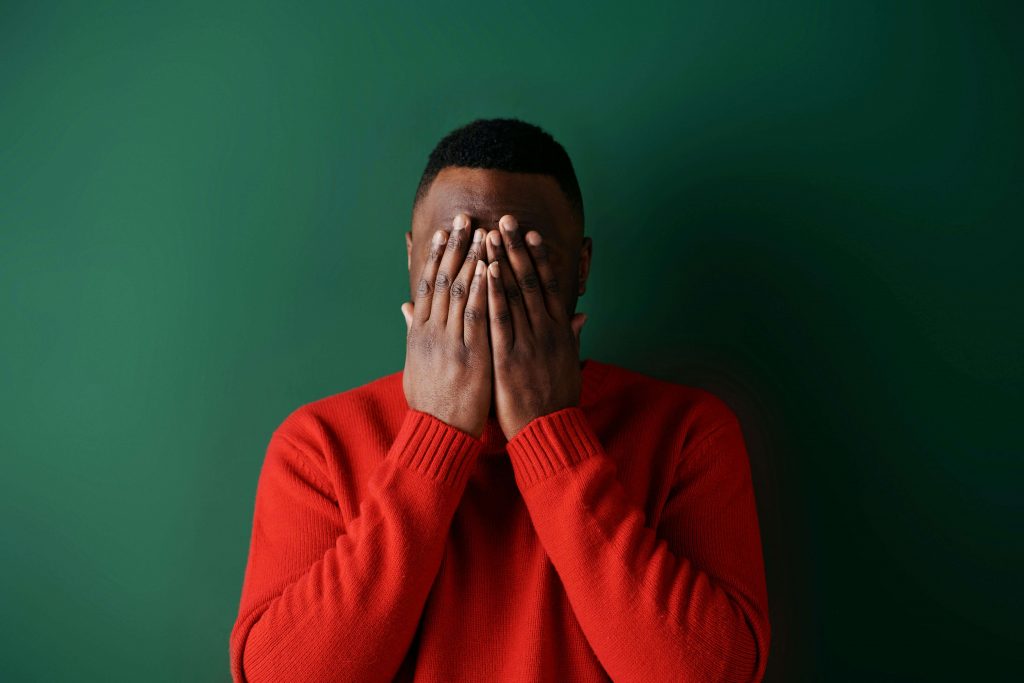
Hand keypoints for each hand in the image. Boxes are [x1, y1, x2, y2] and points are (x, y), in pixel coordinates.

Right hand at [400, 213, 491, 438]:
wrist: (438, 433)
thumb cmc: (430, 402)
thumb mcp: (414, 364)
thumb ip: (412, 332)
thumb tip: (405, 307)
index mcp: (420, 333)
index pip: (428, 286)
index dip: (437, 256)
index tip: (445, 232)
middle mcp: (432, 332)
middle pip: (442, 280)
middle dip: (455, 247)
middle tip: (465, 218)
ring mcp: (450, 341)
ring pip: (459, 292)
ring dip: (471, 259)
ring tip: (481, 232)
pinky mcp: (470, 354)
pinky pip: (476, 315)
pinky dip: (483, 290)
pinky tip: (490, 268)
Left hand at [485, 215, 586, 439]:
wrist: (549, 431)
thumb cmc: (557, 400)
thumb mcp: (569, 364)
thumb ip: (572, 337)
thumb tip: (582, 316)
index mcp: (559, 331)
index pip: (548, 286)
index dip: (538, 257)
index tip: (530, 233)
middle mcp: (545, 331)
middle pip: (529, 282)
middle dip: (517, 249)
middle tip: (506, 220)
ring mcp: (527, 343)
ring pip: (513, 294)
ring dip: (502, 261)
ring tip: (491, 235)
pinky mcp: (508, 357)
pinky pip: (499, 320)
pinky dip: (492, 294)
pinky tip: (486, 272)